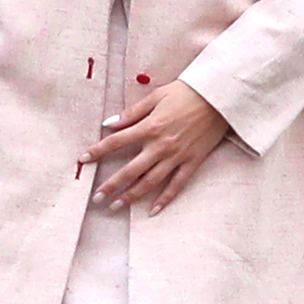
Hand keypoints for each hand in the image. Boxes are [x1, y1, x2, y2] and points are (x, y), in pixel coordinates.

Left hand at [82, 80, 227, 215]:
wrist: (220, 97)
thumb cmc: (187, 92)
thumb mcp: (156, 96)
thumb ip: (132, 112)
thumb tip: (109, 124)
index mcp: (150, 126)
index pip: (116, 141)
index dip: (98, 151)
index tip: (83, 160)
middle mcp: (161, 145)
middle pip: (130, 170)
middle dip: (111, 185)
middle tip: (96, 198)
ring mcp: (177, 156)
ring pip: (150, 181)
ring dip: (131, 196)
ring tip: (116, 206)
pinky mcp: (192, 162)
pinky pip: (177, 185)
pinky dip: (165, 199)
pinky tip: (152, 210)